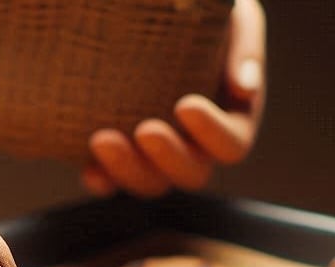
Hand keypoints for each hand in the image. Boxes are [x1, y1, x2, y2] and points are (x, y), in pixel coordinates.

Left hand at [81, 0, 265, 197]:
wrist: (156, 14)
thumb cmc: (205, 16)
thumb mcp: (233, 18)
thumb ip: (245, 48)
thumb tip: (246, 88)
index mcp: (231, 120)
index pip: (231, 145)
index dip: (212, 133)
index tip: (185, 104)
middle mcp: (196, 147)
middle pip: (191, 174)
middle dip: (167, 157)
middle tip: (145, 129)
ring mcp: (156, 158)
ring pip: (149, 183)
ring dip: (126, 170)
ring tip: (102, 139)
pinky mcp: (119, 158)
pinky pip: (111, 182)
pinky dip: (101, 179)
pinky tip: (88, 168)